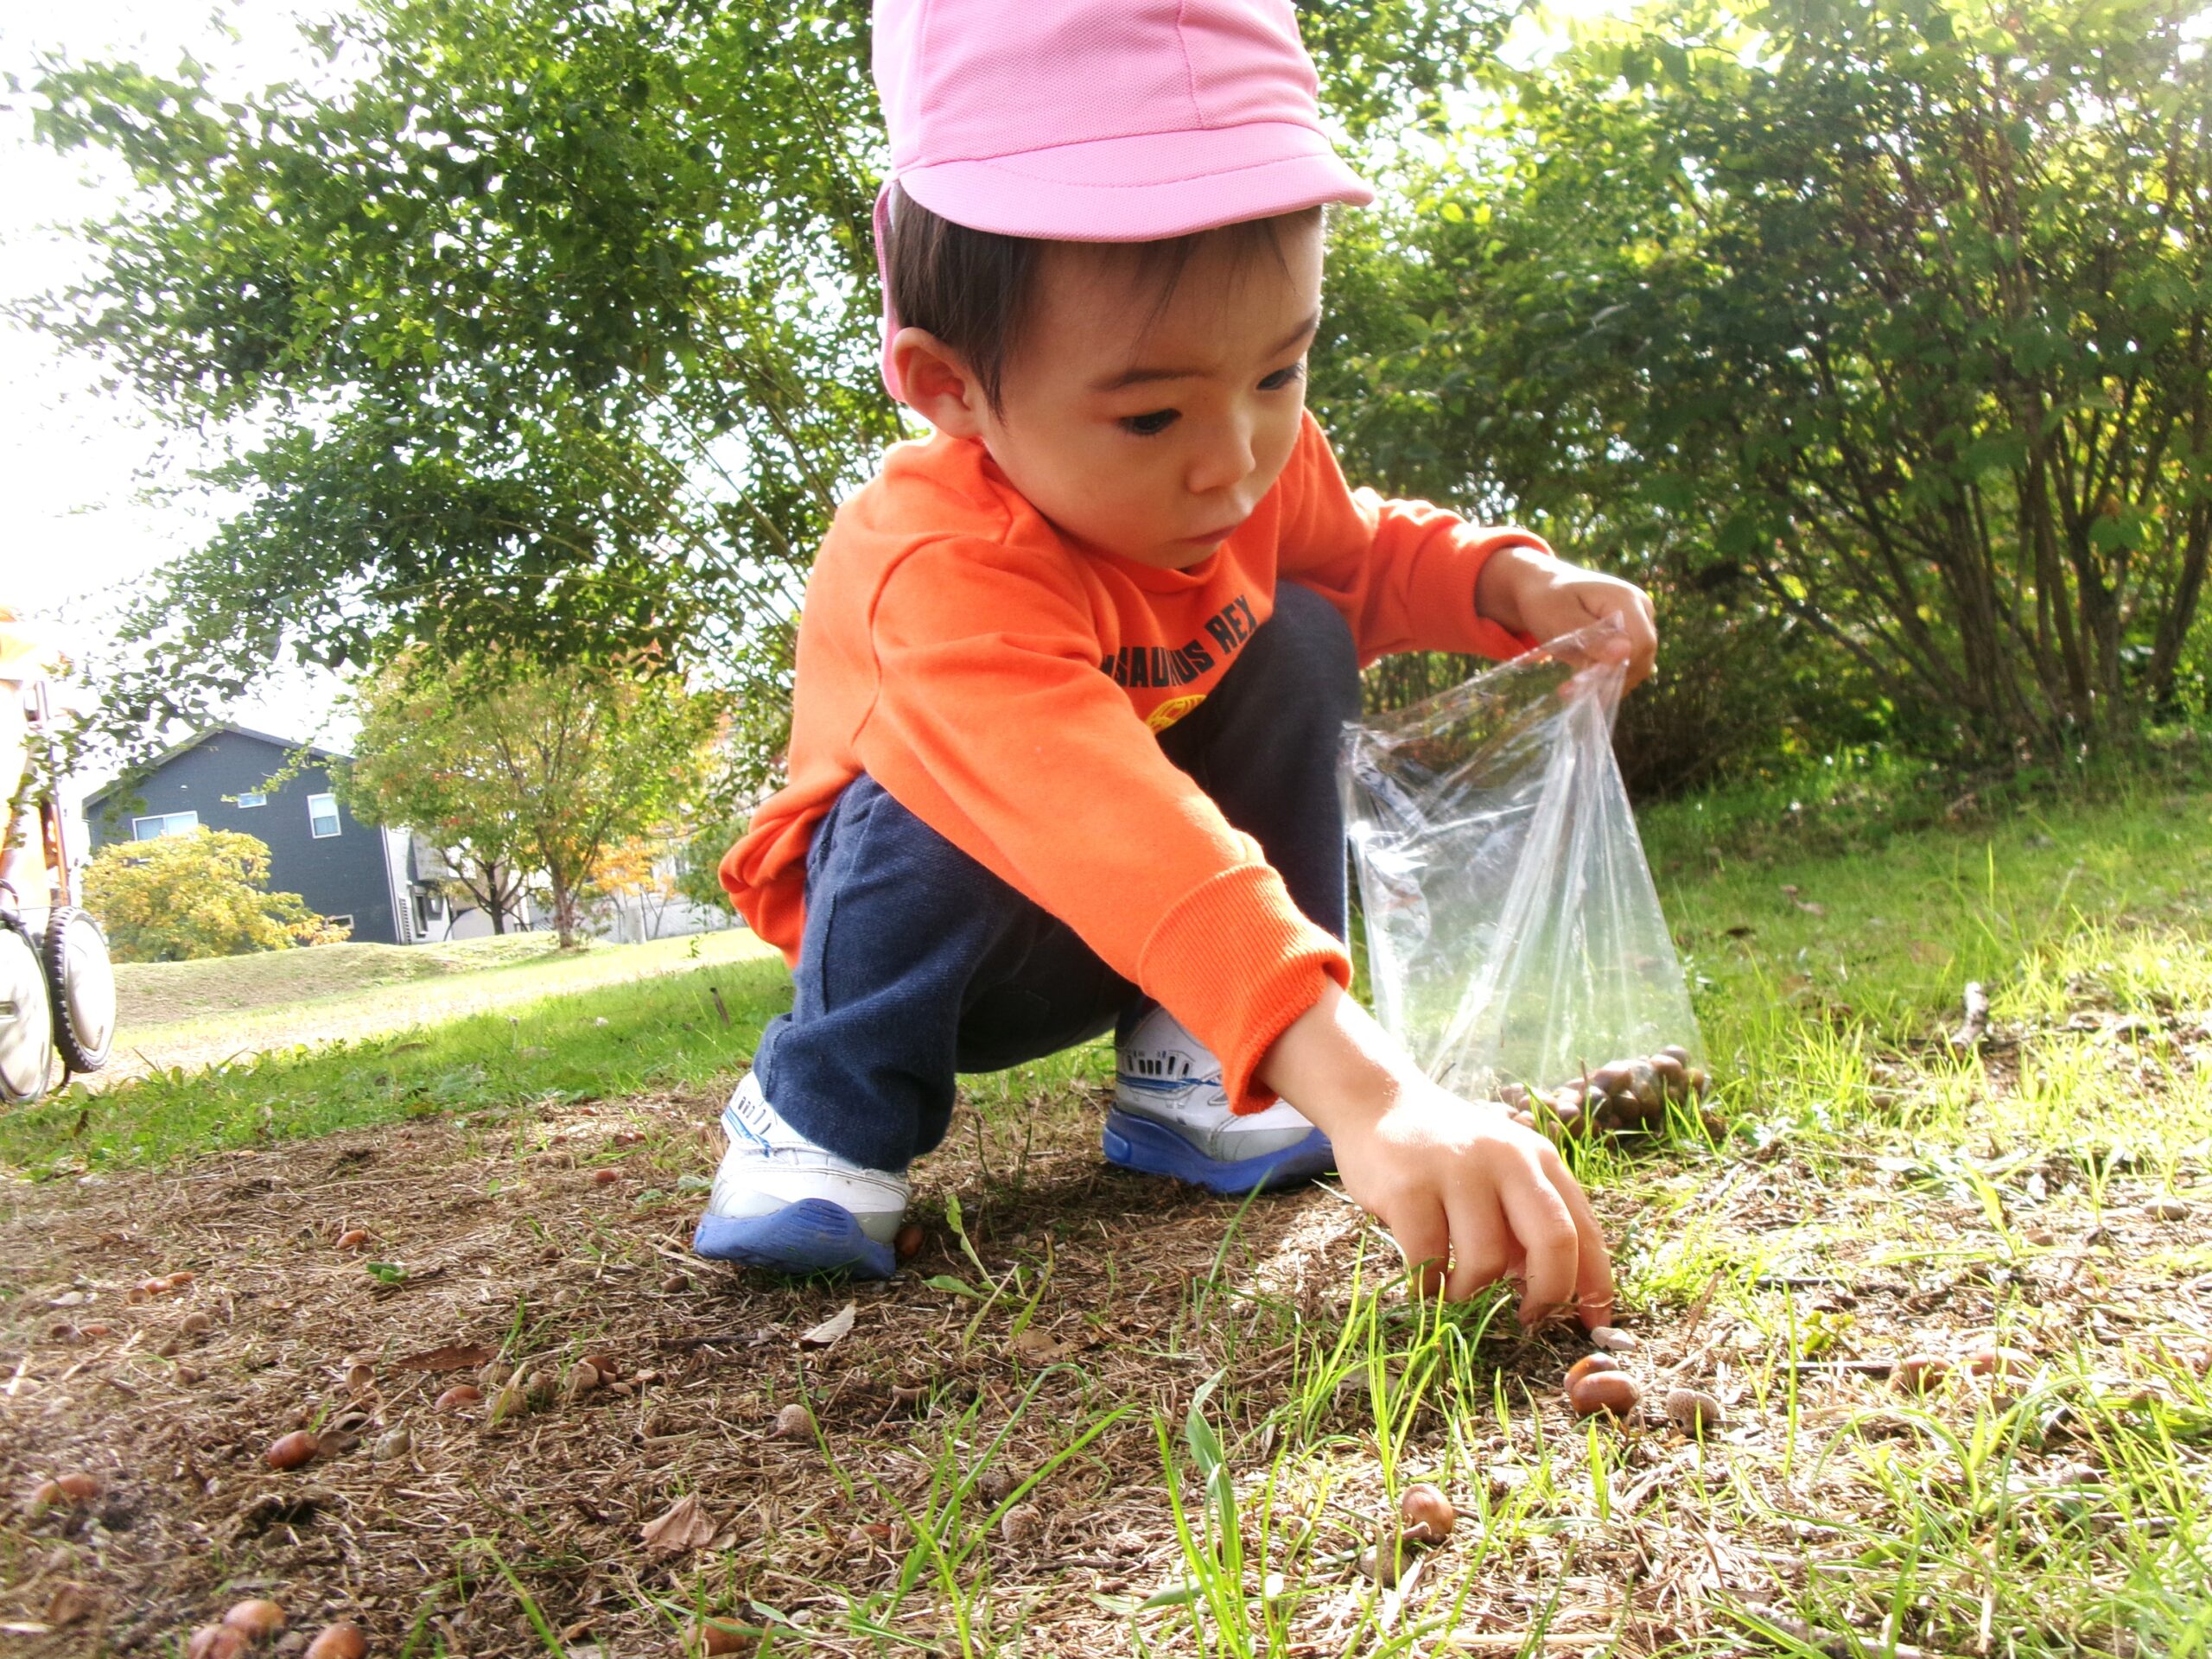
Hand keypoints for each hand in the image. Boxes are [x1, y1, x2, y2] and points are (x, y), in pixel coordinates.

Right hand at [1259, 984, 1614, 1325]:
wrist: (1379, 1102)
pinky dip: (1428, 1287)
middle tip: (1526, 1319)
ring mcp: (1457, 1171)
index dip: (1595, 1285)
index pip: (1583, 1229)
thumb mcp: (1501, 1172)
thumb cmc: (1447, 1153)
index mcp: (1539, 1159)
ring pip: (1488, 1261)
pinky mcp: (1409, 1187)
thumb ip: (1527, 1220)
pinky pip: (1429, 1260)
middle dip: (1548, 1295)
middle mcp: (1507, 1159)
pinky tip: (1423, 1283)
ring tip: (1453, 1290)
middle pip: (1553, 1241)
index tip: (1591, 1324)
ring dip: (1471, 1293)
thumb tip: (1546, 1291)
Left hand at [1476, 547, 1657, 691]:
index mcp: (1627, 599)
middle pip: (1642, 656)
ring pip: (1637, 663)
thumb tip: (1623, 653)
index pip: (1641, 643)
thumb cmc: (1546, 599)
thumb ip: (1591, 637)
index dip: (1619, 668)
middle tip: (1569, 691)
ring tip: (1569, 688)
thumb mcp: (1559, 619)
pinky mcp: (1630, 633)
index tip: (1581, 682)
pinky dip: (1606, 676)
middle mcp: (1641, 608)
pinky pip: (1627, 661)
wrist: (1541, 586)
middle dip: (1611, 679)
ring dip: (1607, 682)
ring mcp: (1639, 620)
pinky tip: (1579, 682)